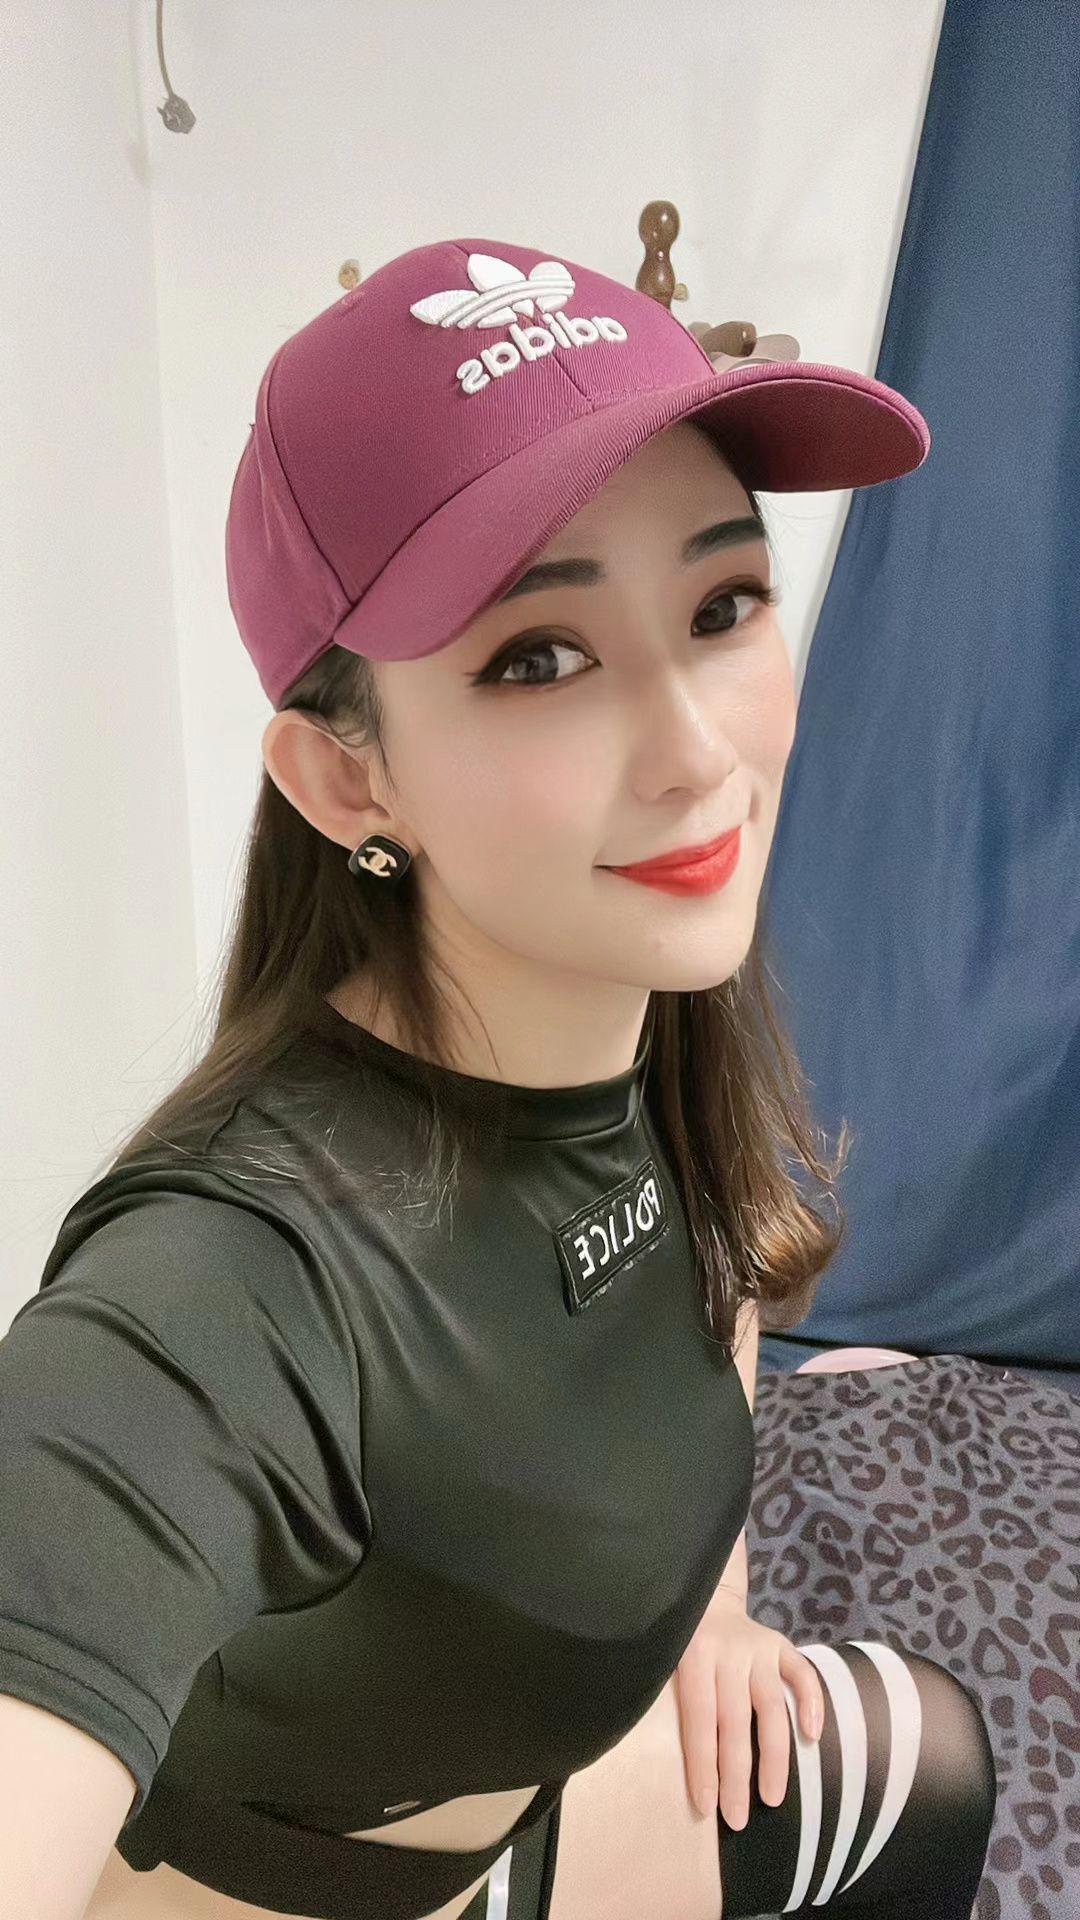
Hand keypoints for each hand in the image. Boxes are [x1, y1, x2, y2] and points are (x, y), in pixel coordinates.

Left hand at [674, 1591, 824, 1826]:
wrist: (706, 1594)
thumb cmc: (682, 1642)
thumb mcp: (665, 1661)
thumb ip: (675, 1701)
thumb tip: (674, 1763)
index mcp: (693, 1657)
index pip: (699, 1720)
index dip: (702, 1765)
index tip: (706, 1807)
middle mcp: (727, 1652)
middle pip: (733, 1721)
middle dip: (736, 1775)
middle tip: (739, 1818)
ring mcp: (758, 1647)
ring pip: (770, 1706)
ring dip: (773, 1756)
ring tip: (773, 1798)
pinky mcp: (781, 1643)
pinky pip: (801, 1672)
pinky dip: (812, 1702)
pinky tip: (812, 1737)